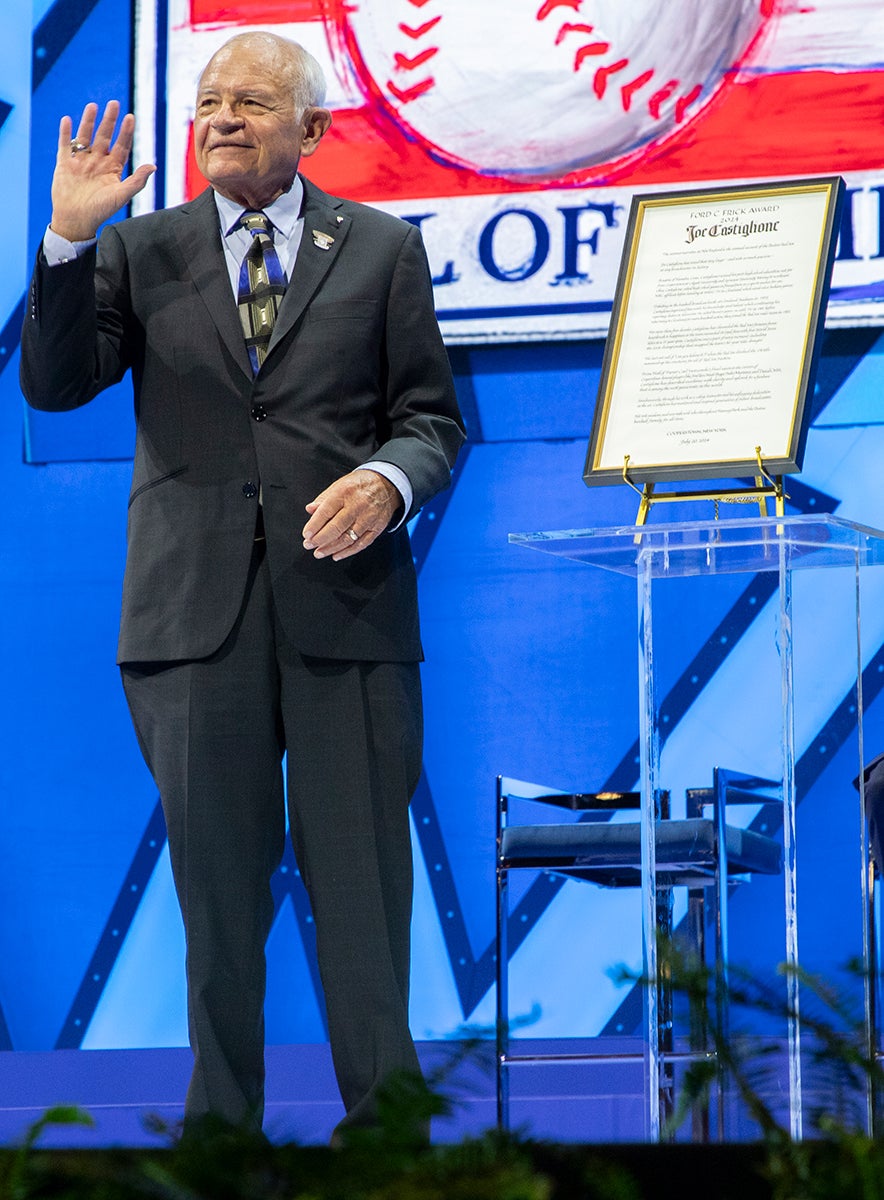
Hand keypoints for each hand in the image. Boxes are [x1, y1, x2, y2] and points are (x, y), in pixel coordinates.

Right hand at [50, 101, 155, 241]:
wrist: (76, 220)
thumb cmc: (100, 210)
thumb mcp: (121, 195)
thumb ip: (137, 181)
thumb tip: (153, 166)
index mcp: (112, 169)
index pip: (121, 146)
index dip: (126, 132)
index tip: (131, 117)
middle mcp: (97, 162)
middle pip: (104, 136)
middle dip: (109, 121)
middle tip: (114, 104)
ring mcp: (80, 162)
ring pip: (85, 136)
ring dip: (88, 122)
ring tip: (93, 106)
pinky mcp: (64, 164)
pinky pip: (64, 145)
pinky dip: (65, 133)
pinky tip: (67, 120)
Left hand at [302, 471, 402, 560]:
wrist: (386, 484)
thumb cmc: (359, 485)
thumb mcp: (339, 485)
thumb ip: (324, 499)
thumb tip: (310, 510)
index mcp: (345, 493)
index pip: (326, 511)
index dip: (314, 525)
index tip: (306, 534)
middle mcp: (357, 505)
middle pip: (336, 527)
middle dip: (320, 539)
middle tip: (309, 545)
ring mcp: (368, 518)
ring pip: (348, 538)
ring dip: (331, 548)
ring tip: (319, 552)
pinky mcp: (376, 528)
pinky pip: (361, 544)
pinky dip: (348, 552)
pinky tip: (336, 555)